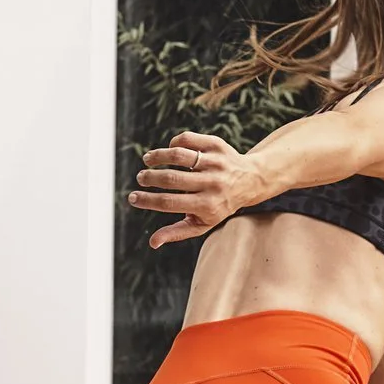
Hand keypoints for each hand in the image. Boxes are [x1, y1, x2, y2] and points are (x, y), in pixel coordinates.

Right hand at [128, 131, 258, 247]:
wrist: (250, 181)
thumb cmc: (219, 205)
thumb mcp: (203, 223)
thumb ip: (178, 232)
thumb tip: (152, 243)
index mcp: (207, 205)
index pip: (169, 202)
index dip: (147, 200)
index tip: (132, 198)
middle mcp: (213, 183)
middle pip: (171, 179)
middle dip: (150, 178)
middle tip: (140, 178)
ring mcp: (215, 162)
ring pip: (178, 155)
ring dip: (157, 156)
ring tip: (147, 160)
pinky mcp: (216, 145)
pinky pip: (188, 139)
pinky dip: (174, 143)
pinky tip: (169, 150)